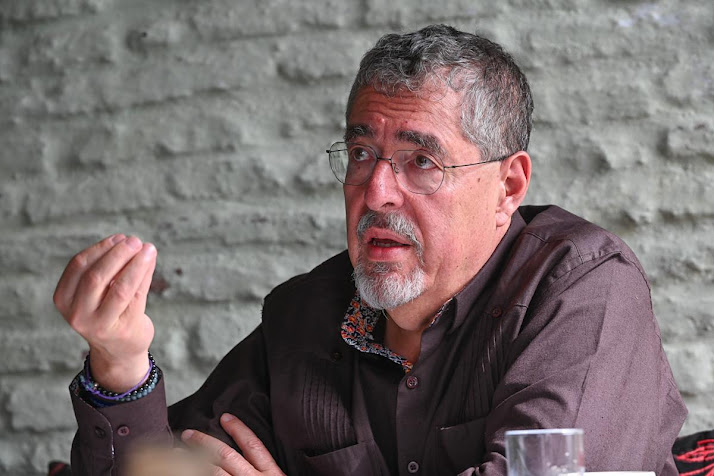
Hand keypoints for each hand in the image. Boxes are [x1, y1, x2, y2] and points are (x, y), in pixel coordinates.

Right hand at [53, 234, 157, 390]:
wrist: (119, 350)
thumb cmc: (108, 312)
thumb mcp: (97, 291)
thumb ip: (107, 269)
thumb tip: (129, 242)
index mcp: (64, 299)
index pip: (78, 266)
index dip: (100, 248)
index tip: (119, 237)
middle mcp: (77, 314)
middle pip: (96, 276)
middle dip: (118, 254)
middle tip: (135, 240)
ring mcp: (99, 325)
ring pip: (120, 288)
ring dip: (136, 264)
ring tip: (148, 248)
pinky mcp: (124, 329)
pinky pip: (137, 296)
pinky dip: (145, 275)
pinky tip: (151, 262)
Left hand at [181, 414, 284, 475]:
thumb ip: (269, 469)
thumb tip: (254, 456)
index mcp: (271, 473)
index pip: (253, 445)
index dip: (238, 429)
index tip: (225, 417)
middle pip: (227, 456)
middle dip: (205, 442)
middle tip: (189, 434)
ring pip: (214, 471)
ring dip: (193, 461)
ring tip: (178, 453)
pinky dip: (198, 474)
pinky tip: (186, 470)